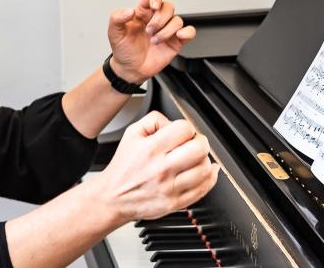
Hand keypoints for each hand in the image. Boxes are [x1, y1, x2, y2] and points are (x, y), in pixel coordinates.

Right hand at [98, 111, 218, 220]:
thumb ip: (154, 120)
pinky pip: (203, 189)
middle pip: (199, 148)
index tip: (184, 132)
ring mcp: (170, 188)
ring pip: (204, 169)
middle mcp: (161, 169)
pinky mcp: (175, 203)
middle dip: (200, 141)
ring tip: (196, 158)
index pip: (184, 129)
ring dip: (204, 160)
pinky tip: (204, 171)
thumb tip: (173, 122)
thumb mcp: (131, 133)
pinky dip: (209, 178)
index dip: (187, 127)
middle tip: (194, 143)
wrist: (114, 197)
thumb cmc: (123, 167)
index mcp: (150, 149)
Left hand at [107, 0, 195, 84]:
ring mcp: (167, 29)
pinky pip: (189, 32)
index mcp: (142, 12)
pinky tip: (179, 36)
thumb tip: (129, 11)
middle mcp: (156, 18)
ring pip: (177, 20)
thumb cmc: (123, 49)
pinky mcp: (175, 41)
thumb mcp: (114, 33)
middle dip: (159, 20)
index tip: (154, 7)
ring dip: (166, 31)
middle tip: (149, 32)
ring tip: (155, 41)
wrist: (130, 69)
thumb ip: (116, 18)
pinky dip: (187, 32)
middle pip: (168, 7)